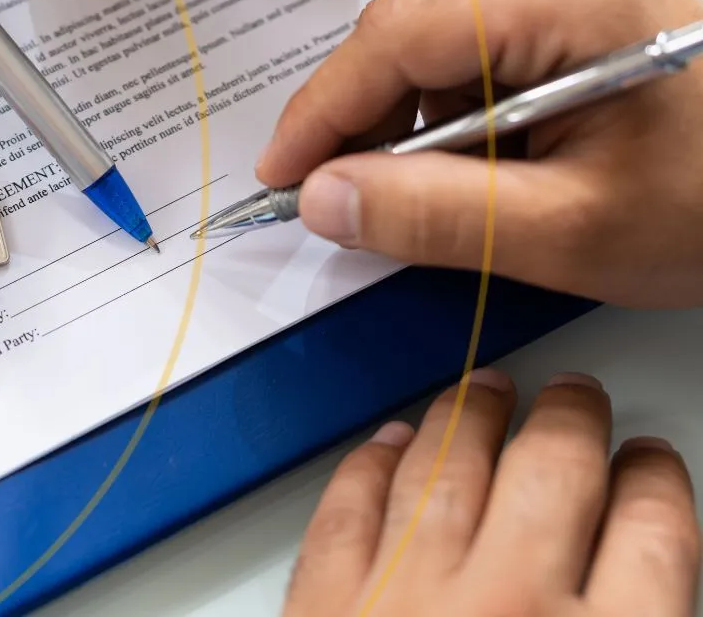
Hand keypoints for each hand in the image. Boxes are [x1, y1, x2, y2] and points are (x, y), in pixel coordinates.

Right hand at [257, 0, 702, 306]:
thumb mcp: (570, 231)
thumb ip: (435, 216)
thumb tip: (323, 197)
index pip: (394, 37)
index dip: (321, 111)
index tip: (281, 174)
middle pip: (406, 28)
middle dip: (364, 117)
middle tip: (341, 194)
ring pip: (429, 31)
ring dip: (408, 112)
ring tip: (430, 184)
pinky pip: (465, 31)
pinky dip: (449, 96)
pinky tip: (475, 149)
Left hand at [284, 370, 699, 616]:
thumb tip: (641, 583)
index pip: (651, 534)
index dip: (655, 485)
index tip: (649, 463)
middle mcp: (511, 606)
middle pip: (554, 472)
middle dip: (571, 420)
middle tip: (575, 395)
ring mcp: (409, 596)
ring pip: (451, 466)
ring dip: (474, 416)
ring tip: (490, 387)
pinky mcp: (327, 607)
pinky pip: (350, 510)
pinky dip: (372, 466)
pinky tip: (393, 439)